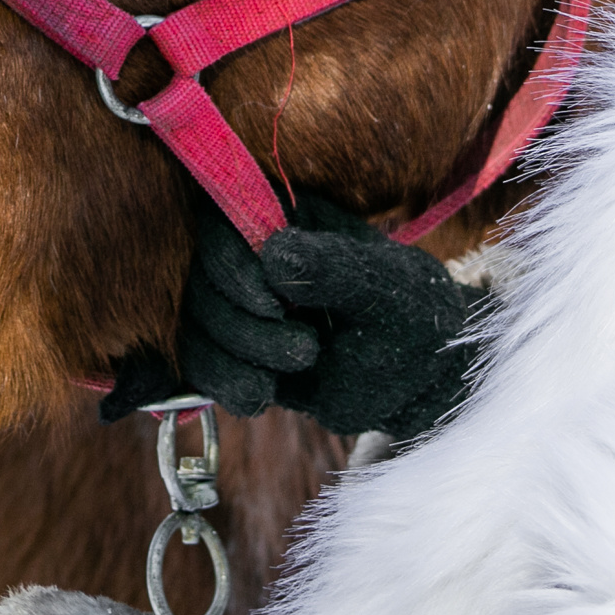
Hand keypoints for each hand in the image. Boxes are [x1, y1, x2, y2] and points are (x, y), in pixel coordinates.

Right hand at [103, 195, 482, 437]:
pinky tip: (259, 397)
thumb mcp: (384, 287)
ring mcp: (241, 306)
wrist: (419, 379)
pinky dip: (223, 383)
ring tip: (296, 371)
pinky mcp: (237, 351)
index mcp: (288, 217)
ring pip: (196, 324)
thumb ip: (333, 267)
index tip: (272, 302)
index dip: (231, 262)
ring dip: (234, 355)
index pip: (223, 219)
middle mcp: (253, 255)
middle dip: (241, 321)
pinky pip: (201, 364)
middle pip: (198, 277)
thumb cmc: (410, 316)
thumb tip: (271, 253)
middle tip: (305, 349)